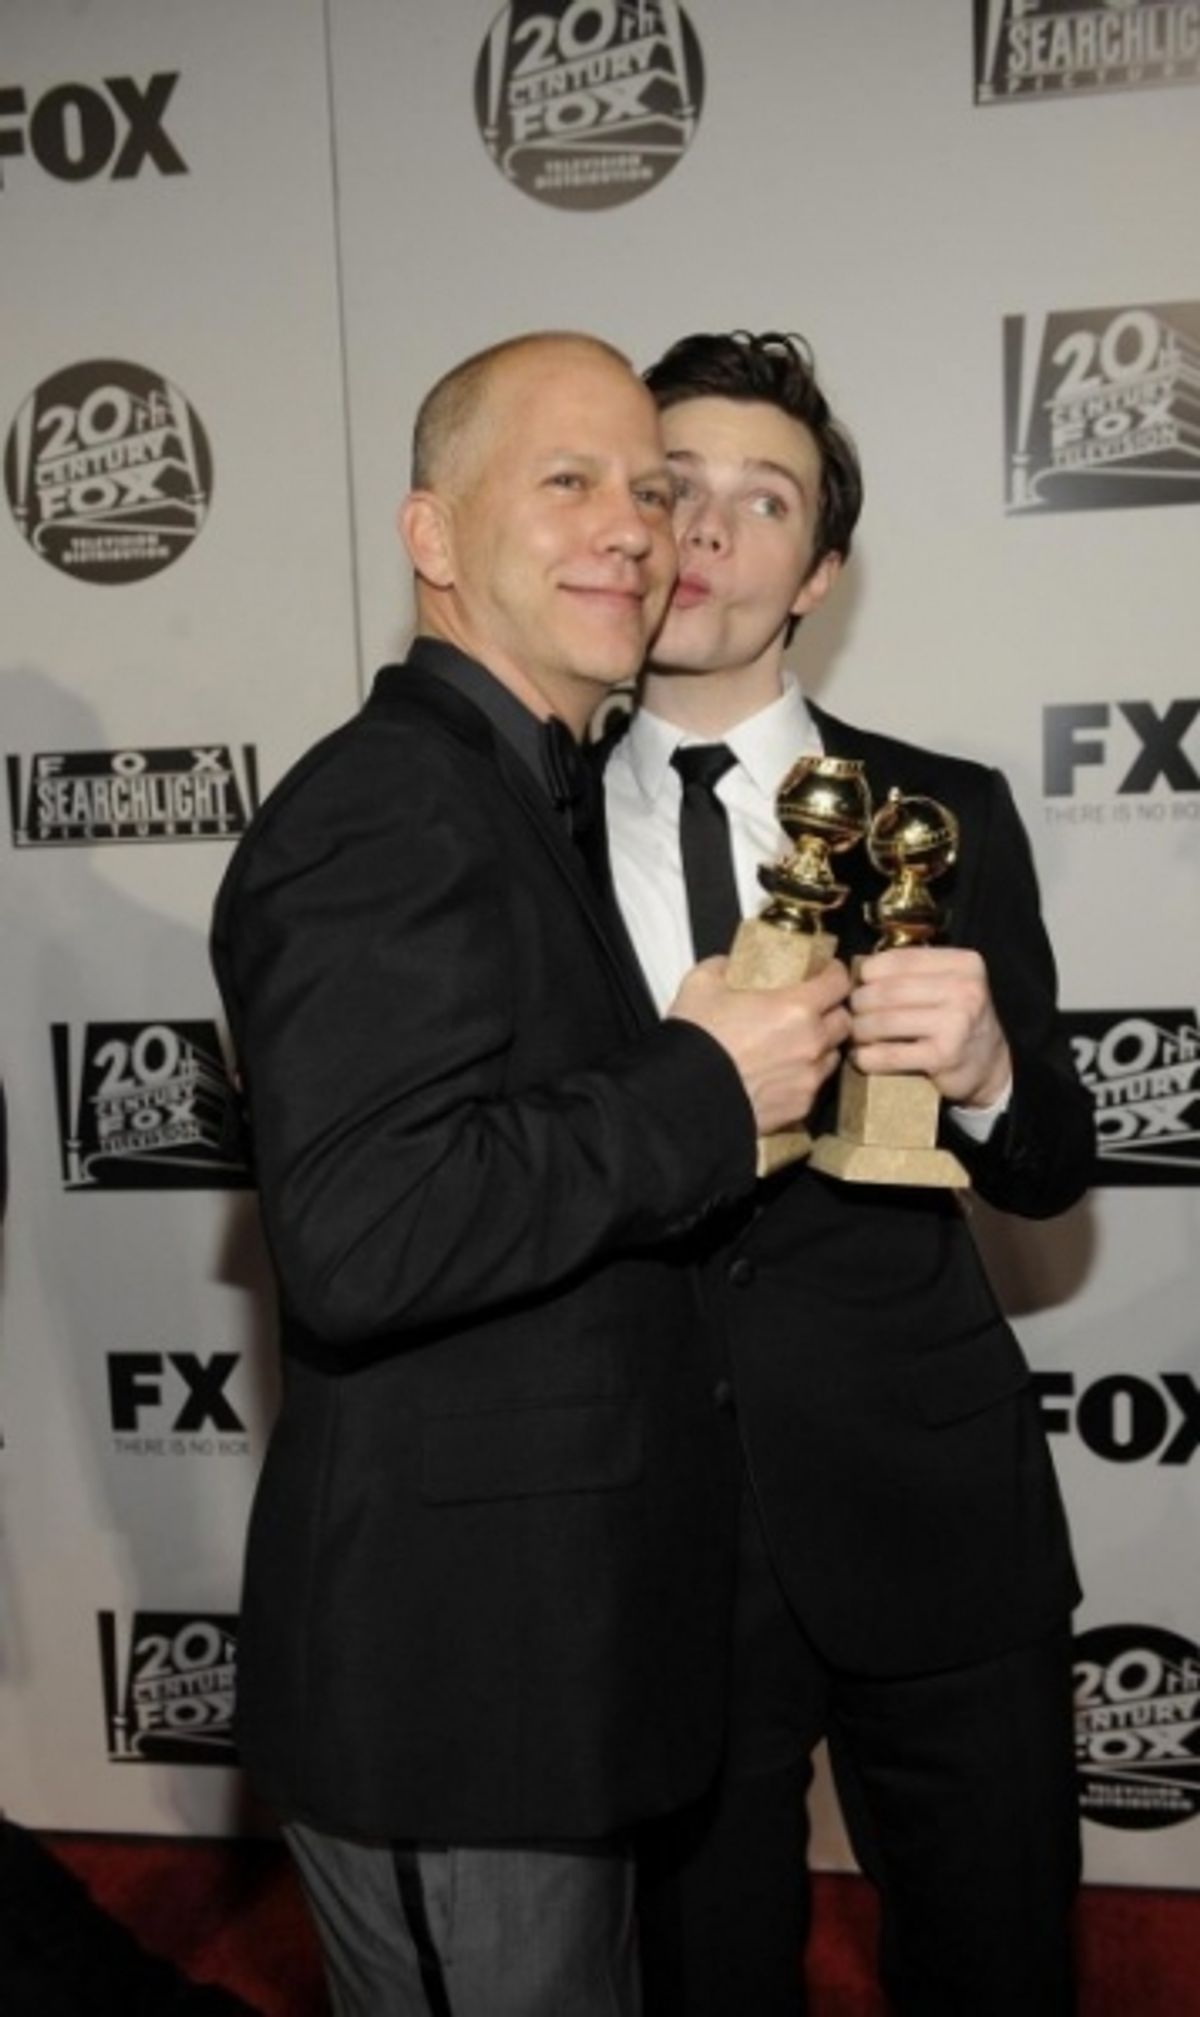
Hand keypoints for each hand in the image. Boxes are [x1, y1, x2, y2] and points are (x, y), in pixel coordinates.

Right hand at [668, 957, 851, 1136]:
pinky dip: (803, 1077)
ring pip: (831, 1055)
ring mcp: (809, 1078)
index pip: (839, 982)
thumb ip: (725, 966)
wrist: (685, 1097)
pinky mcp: (799, 1108)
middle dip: (832, 1011)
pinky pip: (812, 1086)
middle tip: (811, 1008)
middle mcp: (812, 1043)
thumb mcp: (702, 984)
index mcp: (797, 1007)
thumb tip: (732, 965)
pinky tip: (779, 1074)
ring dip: (820, 1046)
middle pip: (844, 1021)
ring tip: (795, 1044)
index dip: (833, 973)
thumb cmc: (696, 1040)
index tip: (824, 971)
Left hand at [848, 947, 1010, 1107]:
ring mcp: (956, 1023)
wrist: (989, 1066)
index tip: (860, 984)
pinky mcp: (944, 1057)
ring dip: (860, 1030)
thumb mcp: (947, 984)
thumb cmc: (957, 1019)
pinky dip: (868, 1056)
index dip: (868, 972)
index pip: (899, 960)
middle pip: (887, 991)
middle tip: (852, 1013)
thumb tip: (856, 972)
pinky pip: (890, 1053)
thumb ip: (913, 972)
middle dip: (860, 1003)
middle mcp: (964, 989)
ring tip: (857, 1034)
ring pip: (884, 1021)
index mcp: (963, 964)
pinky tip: (862, 1057)